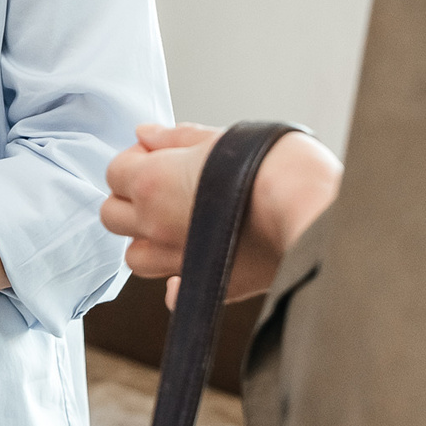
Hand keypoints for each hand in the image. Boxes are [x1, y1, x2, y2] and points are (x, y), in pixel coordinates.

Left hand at [101, 123, 341, 306]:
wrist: (312, 210)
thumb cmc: (274, 167)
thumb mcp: (222, 138)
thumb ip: (176, 138)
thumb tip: (144, 135)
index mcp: (152, 182)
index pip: (114, 172)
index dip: (136, 160)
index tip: (162, 155)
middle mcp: (155, 224)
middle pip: (113, 216)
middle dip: (131, 200)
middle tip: (164, 187)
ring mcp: (178, 260)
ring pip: (135, 257)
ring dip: (146, 240)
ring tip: (178, 223)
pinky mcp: (209, 285)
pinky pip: (172, 291)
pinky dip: (174, 281)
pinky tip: (192, 264)